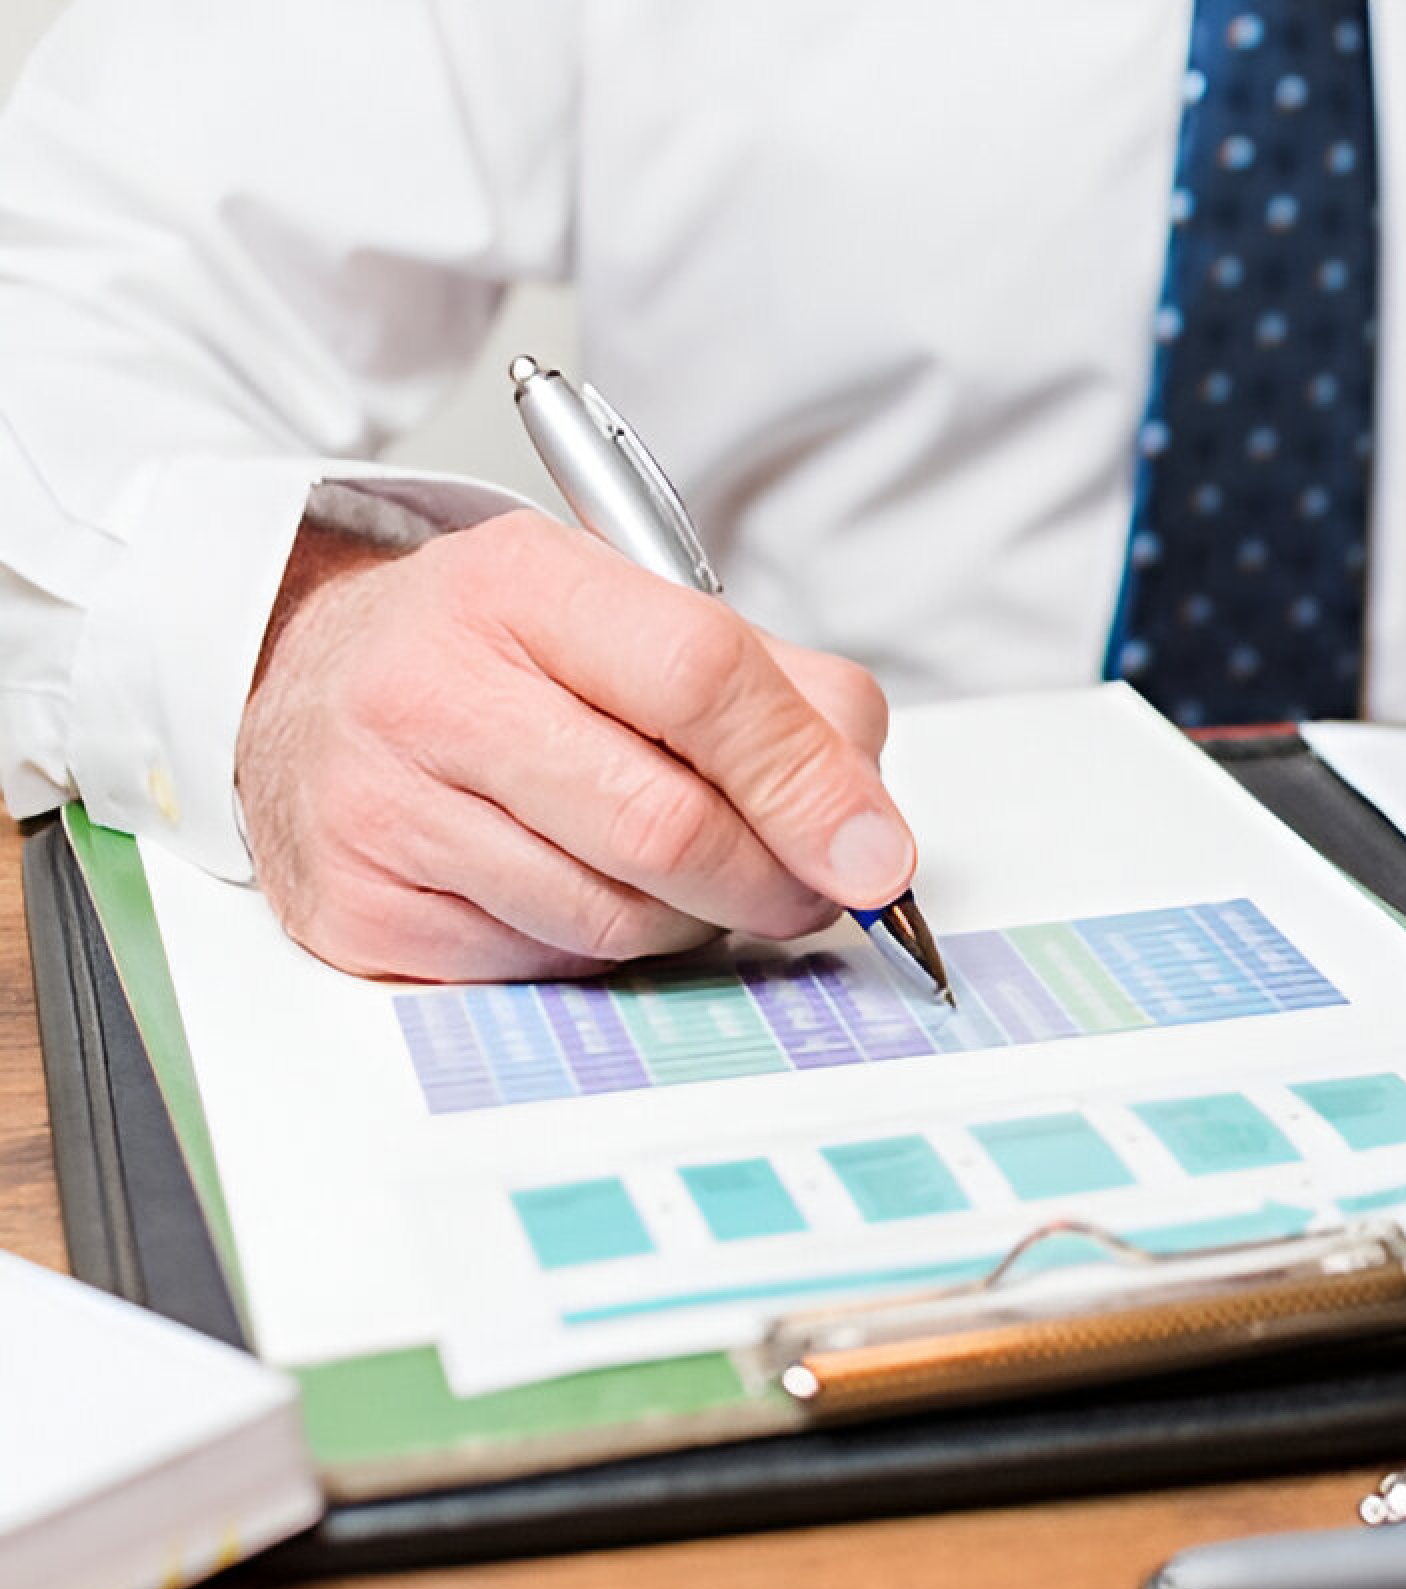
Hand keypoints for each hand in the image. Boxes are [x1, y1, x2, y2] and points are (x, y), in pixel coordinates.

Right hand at [236, 510, 914, 979]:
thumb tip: (869, 831)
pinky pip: (545, 966)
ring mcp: (382, 804)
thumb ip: (783, 701)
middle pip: (667, 827)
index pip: (703, 681)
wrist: (310, 693)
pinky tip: (579, 889)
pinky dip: (600, 950)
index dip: (809, 782)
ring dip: (690, 919)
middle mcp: (432, 688)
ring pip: (617, 917)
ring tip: (677, 870)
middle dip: (771, 880)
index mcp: (524, 585)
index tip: (875, 854)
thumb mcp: (638, 620)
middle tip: (809, 889)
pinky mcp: (359, 907)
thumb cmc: (503, 660)